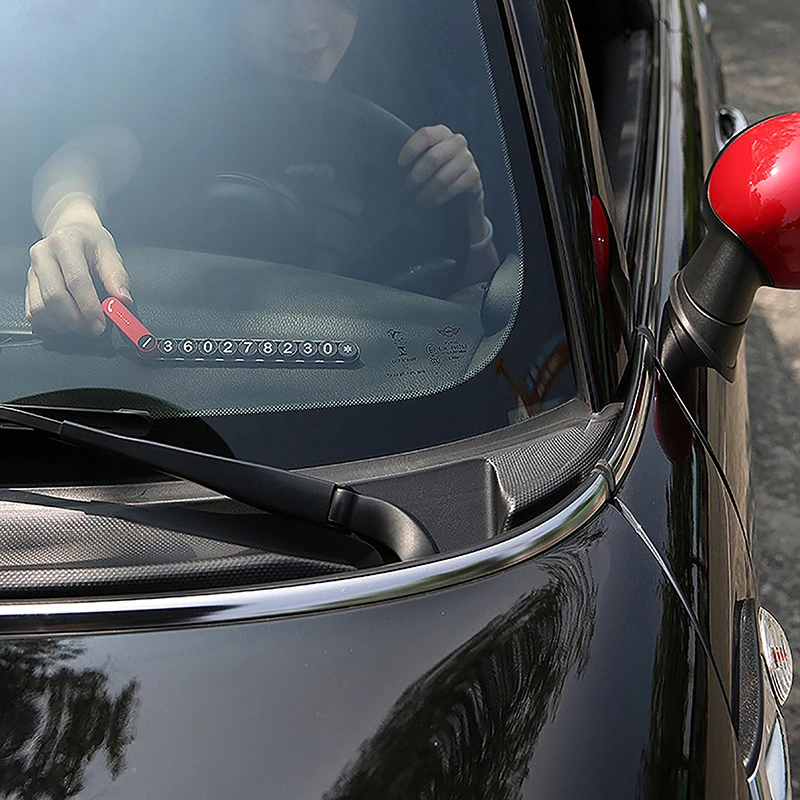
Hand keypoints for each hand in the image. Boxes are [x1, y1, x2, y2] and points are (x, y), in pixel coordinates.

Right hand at [26, 221, 131, 335]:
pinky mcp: (28, 285)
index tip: (100, 324)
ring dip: (64, 325)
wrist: (71, 231)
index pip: (75, 280)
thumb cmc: (91, 243)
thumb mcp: (110, 253)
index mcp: (65, 242)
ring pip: (40, 308)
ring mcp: (32, 270)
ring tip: (83, 326)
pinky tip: (68, 321)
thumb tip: (122, 301)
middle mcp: (43, 254)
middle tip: (94, 329)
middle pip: (54, 297)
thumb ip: (117, 277)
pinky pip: (33, 313)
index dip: (89, 307)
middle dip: (76, 320)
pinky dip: (51, 324)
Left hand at [398, 125, 484, 210]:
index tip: (399, 164)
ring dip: (427, 192)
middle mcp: (457, 141)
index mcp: (442, 132)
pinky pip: (452, 189)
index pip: (425, 135)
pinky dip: (438, 199)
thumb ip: (414, 155)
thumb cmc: (436, 168)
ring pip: (442, 177)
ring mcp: (468, 158)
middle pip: (433, 158)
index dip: (411, 149)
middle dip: (417, 176)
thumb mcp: (426, 155)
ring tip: (418, 200)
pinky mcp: (474, 175)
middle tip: (408, 187)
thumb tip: (388, 165)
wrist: (463, 182)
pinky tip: (430, 203)